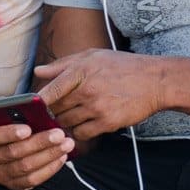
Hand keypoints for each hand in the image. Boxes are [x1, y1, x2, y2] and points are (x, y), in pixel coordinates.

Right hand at [0, 119, 75, 189]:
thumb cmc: (5, 126)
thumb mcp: (4, 116)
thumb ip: (15, 113)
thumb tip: (35, 108)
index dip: (9, 133)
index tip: (28, 128)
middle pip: (13, 153)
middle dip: (39, 142)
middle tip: (59, 134)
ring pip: (25, 168)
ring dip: (49, 155)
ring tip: (66, 144)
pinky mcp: (13, 185)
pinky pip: (32, 180)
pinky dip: (49, 169)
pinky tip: (61, 157)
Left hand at [35, 48, 161, 138]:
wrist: (154, 81)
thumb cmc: (121, 66)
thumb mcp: (92, 56)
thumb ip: (62, 64)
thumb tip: (38, 71)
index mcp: (80, 70)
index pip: (50, 90)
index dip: (39, 101)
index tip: (35, 106)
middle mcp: (86, 90)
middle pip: (57, 109)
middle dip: (53, 112)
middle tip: (56, 111)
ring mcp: (96, 108)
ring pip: (67, 123)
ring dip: (66, 122)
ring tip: (74, 115)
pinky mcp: (107, 123)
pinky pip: (82, 134)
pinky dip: (80, 132)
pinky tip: (86, 123)